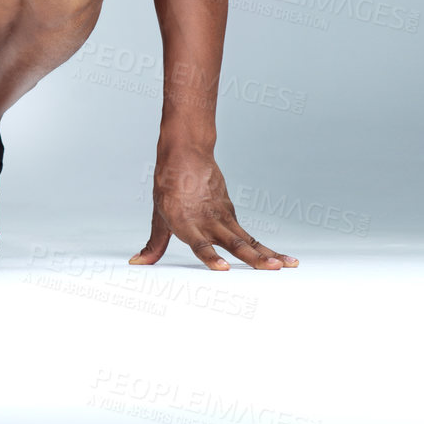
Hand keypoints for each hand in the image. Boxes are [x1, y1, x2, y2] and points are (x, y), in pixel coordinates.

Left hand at [129, 147, 297, 270]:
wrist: (185, 154)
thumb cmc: (168, 187)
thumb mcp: (158, 216)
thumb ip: (154, 244)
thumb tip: (137, 263)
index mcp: (184, 222)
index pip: (198, 242)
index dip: (209, 256)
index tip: (223, 268)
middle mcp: (206, 221)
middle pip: (231, 242)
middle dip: (252, 258)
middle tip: (271, 269)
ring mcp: (221, 216)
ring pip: (247, 240)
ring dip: (268, 254)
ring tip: (287, 266)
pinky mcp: (231, 213)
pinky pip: (250, 236)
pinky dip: (267, 248)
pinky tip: (283, 260)